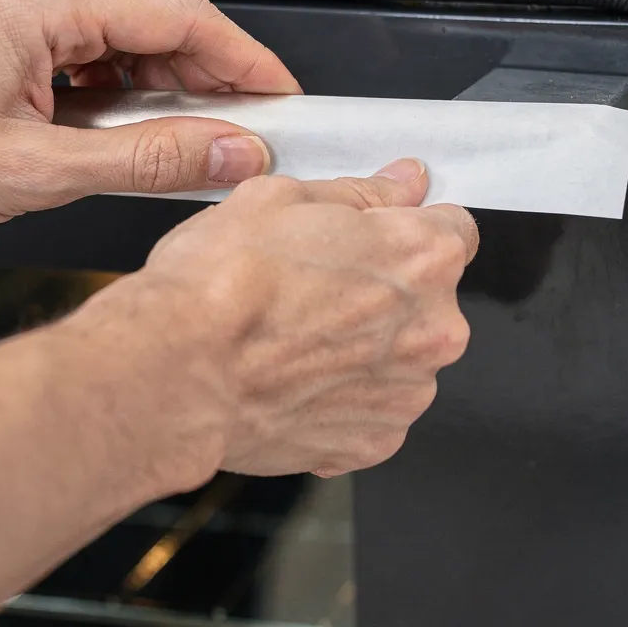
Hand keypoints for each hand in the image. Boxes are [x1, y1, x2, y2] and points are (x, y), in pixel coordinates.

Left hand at [0, 0, 301, 236]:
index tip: (279, 96)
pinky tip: (120, 122)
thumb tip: (228, 153)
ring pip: (110, 26)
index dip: (240, 58)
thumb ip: (147, 159)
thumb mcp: (34, 173)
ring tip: (183, 136)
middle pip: (146, 12)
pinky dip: (108, 77)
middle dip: (204, 70)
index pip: (173, 12)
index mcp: (27, 2)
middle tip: (245, 126)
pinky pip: (71, 37)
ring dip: (155, 76)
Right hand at [53, 159, 479, 487]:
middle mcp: (435, 330)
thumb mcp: (282, 198)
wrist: (173, 374)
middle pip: (429, 300)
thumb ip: (362, 192)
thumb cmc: (218, 285)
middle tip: (314, 290)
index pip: (453, 230)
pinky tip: (293, 382)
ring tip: (295, 342)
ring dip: (364, 350)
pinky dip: (342, 400)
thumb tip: (403, 182)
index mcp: (424, 258)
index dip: (406, 229)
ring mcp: (407, 394)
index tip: (372, 239)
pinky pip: (372, 411)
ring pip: (400, 359)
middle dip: (385, 292)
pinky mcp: (373, 444)